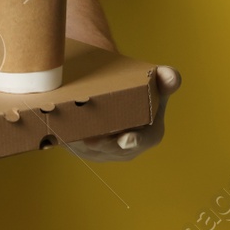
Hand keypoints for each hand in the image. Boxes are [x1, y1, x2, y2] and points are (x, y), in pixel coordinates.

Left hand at [66, 66, 180, 162]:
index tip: (125, 139)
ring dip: (78, 143)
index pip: (143, 141)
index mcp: (149, 135)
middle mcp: (126, 148)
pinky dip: (65, 138)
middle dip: (101, 145)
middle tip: (90, 139)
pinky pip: (73, 146)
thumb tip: (172, 77)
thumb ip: (166, 78)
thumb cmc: (139, 85)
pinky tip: (57, 129)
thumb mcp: (155, 80)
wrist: (114, 86)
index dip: (134, 142)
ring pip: (88, 150)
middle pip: (112, 149)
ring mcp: (103, 151)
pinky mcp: (82, 148)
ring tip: (70, 132)